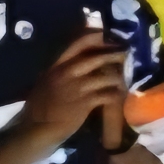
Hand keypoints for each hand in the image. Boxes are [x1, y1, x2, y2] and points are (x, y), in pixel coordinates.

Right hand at [12, 29, 125, 156]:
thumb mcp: (46, 80)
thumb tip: (77, 60)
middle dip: (114, 54)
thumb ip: (61, 70)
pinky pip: (107, 95)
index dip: (96, 37)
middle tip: (125, 54)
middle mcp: (68, 73)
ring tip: (124, 78)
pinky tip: (119, 95)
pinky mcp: (86, 103)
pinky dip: (116, 94)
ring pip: (106, 76)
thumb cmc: (40, 106)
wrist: (37, 128)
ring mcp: (78, 88)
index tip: (108, 35)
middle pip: (97, 58)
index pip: (79, 43)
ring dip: (118, 77)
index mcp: (57, 65)